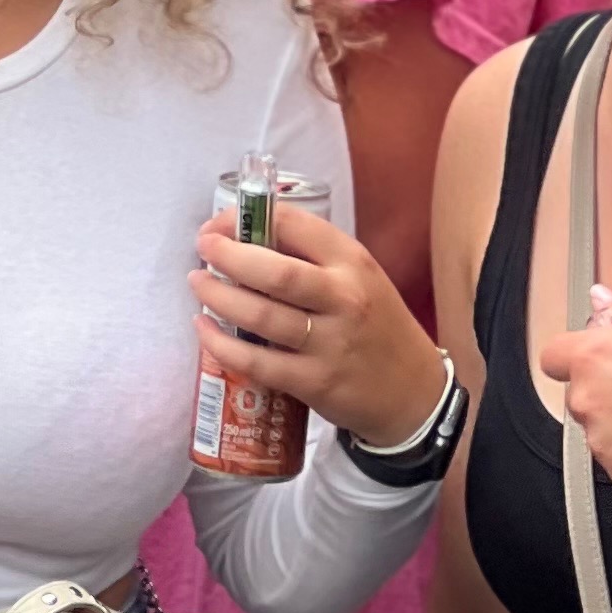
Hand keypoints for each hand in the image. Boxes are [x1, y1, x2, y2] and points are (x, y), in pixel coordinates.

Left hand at [191, 201, 446, 449]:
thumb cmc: (378, 328)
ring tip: (197, 283)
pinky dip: (221, 344)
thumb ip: (314, 260)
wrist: (413, 393)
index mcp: (353, 263)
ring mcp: (329, 343)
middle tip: (202, 248)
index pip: (296, 225)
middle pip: (274, 272)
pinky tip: (204, 330)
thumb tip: (247, 239)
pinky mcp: (314, 383)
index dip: (248, 219)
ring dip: (217, 296)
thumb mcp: (360, 280)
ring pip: (259, 316)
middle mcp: (343, 298)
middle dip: (227, 254)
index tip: (219, 222)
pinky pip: (256, 362)